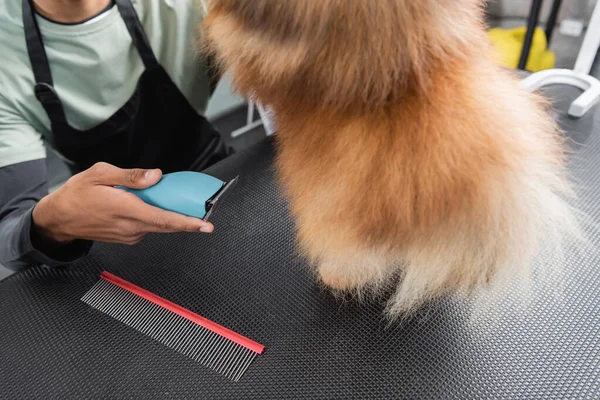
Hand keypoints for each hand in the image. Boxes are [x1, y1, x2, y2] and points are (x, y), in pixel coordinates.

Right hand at [32, 162, 213, 244]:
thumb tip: (155, 176)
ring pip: (158, 224)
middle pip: (167, 224)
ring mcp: (130, 235)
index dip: (188, 223)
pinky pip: (148, 226)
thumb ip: (131, 175)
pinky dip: (153, 215)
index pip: (164, 219)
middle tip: (200, 207)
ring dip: (165, 212)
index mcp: (126, 210)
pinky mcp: (128, 238)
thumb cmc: (76, 196)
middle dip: (187, 217)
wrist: (58, 219)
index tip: (206, 225)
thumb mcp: (100, 174)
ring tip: (156, 196)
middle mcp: (131, 227)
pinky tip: (144, 204)